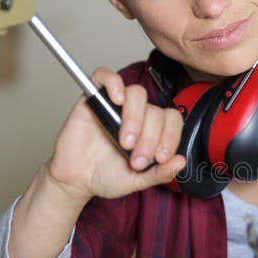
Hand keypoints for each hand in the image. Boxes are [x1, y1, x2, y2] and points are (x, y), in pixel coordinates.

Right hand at [46, 67, 185, 202]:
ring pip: (137, 93)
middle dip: (149, 138)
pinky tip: (116, 100)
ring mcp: (116, 105)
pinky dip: (113, 83)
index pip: (172, 121)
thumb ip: (160, 173)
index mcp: (152, 130)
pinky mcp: (93, 98)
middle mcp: (137, 115)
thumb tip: (181, 162)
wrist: (76, 179)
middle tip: (136, 159)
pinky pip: (105, 76)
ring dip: (135, 118)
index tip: (160, 158)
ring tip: (125, 141)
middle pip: (155, 111)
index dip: (171, 137)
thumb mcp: (137, 181)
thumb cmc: (106, 176)